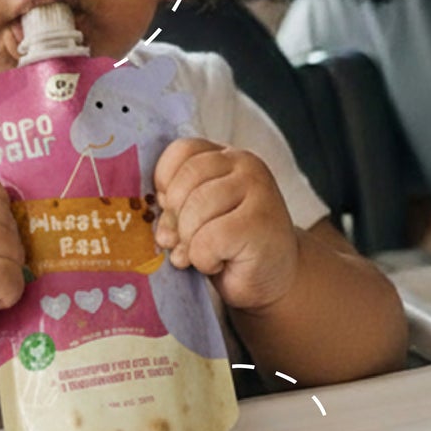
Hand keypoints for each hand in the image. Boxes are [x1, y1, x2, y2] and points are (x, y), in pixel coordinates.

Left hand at [151, 138, 300, 313]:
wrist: (275, 279)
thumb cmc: (230, 247)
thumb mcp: (198, 216)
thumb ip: (177, 204)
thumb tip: (155, 218)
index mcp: (226, 156)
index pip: (182, 151)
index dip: (166, 183)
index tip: (171, 210)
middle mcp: (245, 164)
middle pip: (185, 181)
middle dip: (174, 220)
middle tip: (181, 244)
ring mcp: (258, 190)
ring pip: (195, 210)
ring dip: (190, 243)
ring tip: (204, 255)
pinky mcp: (260, 222)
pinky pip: (209, 239)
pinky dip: (204, 260)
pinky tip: (220, 263)